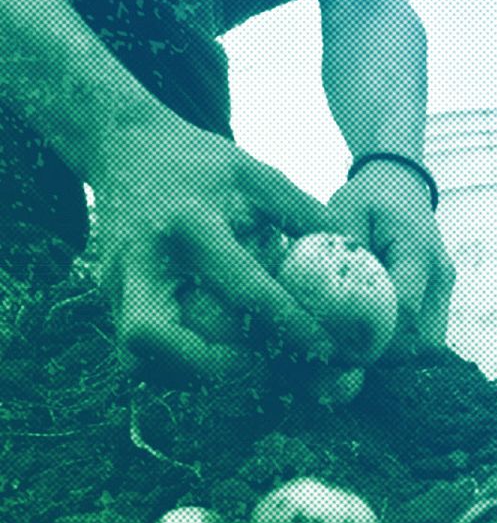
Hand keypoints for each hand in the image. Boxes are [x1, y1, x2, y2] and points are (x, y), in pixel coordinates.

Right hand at [90, 118, 334, 383]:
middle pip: (150, 336)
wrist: (125, 147)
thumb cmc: (201, 163)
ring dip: (191, 375)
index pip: (243, 288)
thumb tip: (360, 256)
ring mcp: (118, 284)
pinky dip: (177, 367)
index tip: (328, 349)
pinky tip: (216, 359)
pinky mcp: (112, 299)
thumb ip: (307, 214)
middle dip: (207, 366)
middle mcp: (144, 261)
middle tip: (258, 367)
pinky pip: (138, 353)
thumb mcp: (258, 175)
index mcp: (191, 225)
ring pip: (137, 357)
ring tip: (242, 368)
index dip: (290, 325)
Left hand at [327, 160, 453, 362]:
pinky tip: (369, 335)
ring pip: (429, 343)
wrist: (402, 182)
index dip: (374, 338)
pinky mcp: (439, 295)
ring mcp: (444, 288)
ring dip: (395, 352)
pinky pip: (425, 333)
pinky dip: (400, 341)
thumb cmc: (370, 195)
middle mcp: (440, 275)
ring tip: (355, 347)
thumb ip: (340, 252)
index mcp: (418, 252)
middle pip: (424, 340)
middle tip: (346, 356)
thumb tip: (322, 298)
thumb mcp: (346, 212)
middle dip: (387, 355)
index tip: (338, 349)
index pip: (404, 311)